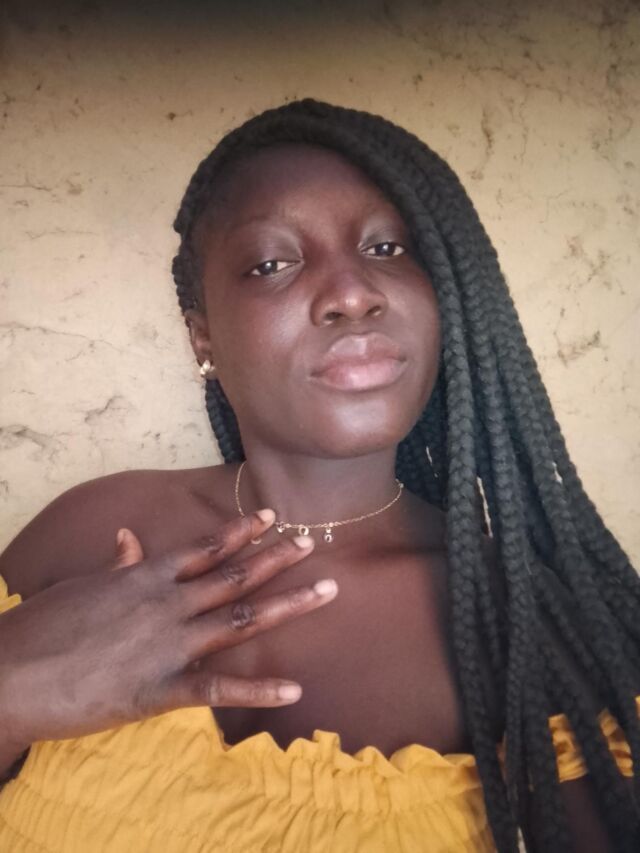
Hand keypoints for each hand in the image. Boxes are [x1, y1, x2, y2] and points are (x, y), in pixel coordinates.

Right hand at [0, 511, 336, 749]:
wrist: (9, 676)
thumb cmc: (41, 627)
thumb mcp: (82, 587)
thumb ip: (117, 564)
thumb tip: (129, 538)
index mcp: (146, 577)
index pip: (205, 548)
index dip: (241, 531)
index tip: (271, 516)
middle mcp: (166, 605)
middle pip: (234, 577)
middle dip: (277, 558)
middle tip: (312, 543)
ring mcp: (167, 646)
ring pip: (239, 621)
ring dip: (287, 606)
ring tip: (326, 591)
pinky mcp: (160, 691)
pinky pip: (219, 689)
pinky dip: (259, 691)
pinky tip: (294, 690)